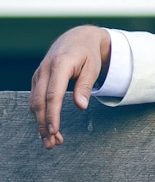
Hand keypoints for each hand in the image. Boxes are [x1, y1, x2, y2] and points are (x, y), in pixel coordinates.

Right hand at [29, 25, 110, 148]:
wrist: (77, 38)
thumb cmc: (88, 53)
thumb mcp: (93, 67)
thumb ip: (86, 86)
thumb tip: (81, 107)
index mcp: (59, 65)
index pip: (52, 94)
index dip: (52, 114)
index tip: (54, 131)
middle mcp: (44, 70)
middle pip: (39, 102)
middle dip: (44, 125)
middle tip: (52, 144)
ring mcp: (39, 74)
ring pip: (34, 103)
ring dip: (41, 123)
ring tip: (51, 142)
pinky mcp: (37, 79)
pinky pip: (35, 99)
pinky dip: (40, 115)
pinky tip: (48, 128)